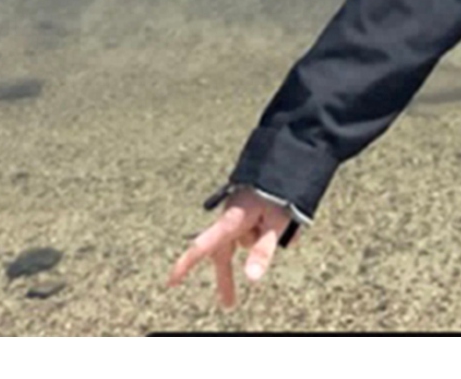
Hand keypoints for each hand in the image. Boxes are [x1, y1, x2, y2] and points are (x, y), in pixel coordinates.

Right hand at [166, 193, 293, 309]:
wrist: (289, 158)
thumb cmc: (281, 189)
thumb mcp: (278, 220)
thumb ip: (263, 249)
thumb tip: (251, 278)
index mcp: (233, 219)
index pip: (204, 245)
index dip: (185, 265)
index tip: (171, 281)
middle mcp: (230, 217)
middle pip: (224, 254)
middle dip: (227, 278)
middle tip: (229, 303)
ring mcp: (238, 214)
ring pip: (248, 240)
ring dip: (263, 236)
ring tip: (282, 219)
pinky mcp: (248, 211)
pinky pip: (258, 230)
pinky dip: (270, 229)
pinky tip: (283, 219)